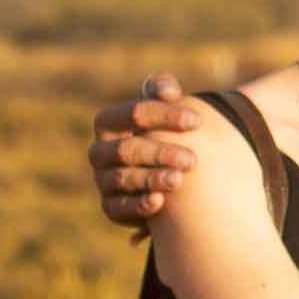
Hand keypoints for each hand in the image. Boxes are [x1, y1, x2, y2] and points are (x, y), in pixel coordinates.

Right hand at [89, 76, 206, 228]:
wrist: (161, 174)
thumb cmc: (162, 133)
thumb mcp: (162, 109)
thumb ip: (162, 90)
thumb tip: (168, 89)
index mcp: (109, 123)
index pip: (133, 113)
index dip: (165, 115)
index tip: (198, 121)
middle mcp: (100, 152)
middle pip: (126, 149)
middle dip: (161, 152)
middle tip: (192, 159)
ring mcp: (103, 181)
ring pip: (122, 179)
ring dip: (152, 179)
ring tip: (180, 179)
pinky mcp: (111, 207)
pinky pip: (119, 208)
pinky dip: (138, 205)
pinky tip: (159, 201)